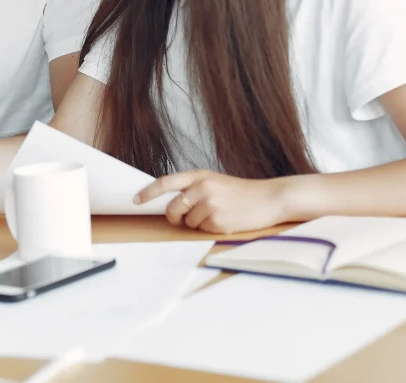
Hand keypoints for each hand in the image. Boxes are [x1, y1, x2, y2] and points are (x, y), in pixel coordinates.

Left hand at [135, 169, 285, 233]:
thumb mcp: (215, 181)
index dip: (148, 192)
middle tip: (183, 219)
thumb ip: (194, 188)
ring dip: (197, 223)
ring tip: (217, 214)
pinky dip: (210, 229)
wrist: (270, 199)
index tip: (136, 199)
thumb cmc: (241, 192)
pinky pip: (202, 230)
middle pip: (172, 208)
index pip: (165, 182)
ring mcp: (210, 204)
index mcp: (200, 175)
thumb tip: (171, 203)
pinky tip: (225, 220)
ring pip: (188, 222)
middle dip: (174, 217)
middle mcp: (202, 188)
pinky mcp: (218, 221)